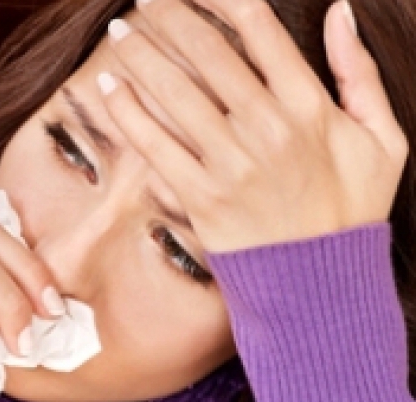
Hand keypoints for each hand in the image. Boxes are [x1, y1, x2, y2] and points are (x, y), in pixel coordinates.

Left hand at [101, 0, 407, 252]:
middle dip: (170, 15)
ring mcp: (231, 164)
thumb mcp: (382, 140)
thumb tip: (341, 11)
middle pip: (208, 53)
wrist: (320, 284)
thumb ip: (359, 72)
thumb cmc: (350, 210)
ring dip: (141, 54)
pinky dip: (128, 111)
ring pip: (176, 92)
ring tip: (117, 30)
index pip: (259, 30)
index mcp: (310, 107)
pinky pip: (156, 145)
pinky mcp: (202, 198)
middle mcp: (267, 127)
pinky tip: (108, 84)